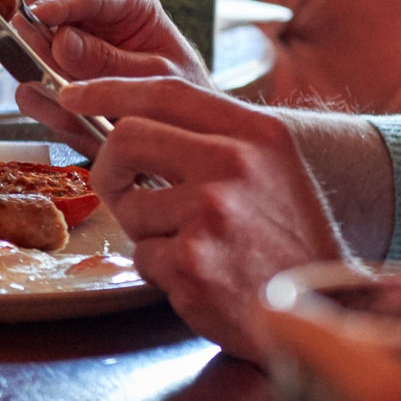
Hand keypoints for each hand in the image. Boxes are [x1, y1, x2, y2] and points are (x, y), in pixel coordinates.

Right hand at [19, 0, 208, 110]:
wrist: (184, 123)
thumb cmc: (182, 90)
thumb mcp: (158, 77)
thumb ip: (110, 63)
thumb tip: (61, 42)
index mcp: (129, 2)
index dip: (58, 5)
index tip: (35, 15)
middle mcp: (94, 18)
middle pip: (47, 16)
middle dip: (41, 44)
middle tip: (50, 72)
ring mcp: (71, 47)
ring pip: (33, 51)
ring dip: (42, 78)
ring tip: (71, 104)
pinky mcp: (58, 77)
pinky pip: (36, 88)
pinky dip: (46, 104)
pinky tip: (70, 118)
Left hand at [50, 74, 351, 353]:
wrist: (327, 312)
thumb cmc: (293, 239)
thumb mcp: (275, 167)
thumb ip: (217, 137)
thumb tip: (137, 119)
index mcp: (257, 134)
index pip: (166, 91)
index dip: (108, 88)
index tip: (73, 93)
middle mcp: (233, 165)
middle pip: (127, 138)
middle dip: (110, 167)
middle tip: (119, 189)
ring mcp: (210, 214)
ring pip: (131, 208)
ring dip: (149, 233)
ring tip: (196, 248)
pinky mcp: (192, 263)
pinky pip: (143, 257)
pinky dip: (163, 271)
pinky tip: (204, 278)